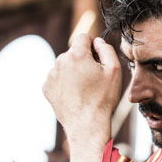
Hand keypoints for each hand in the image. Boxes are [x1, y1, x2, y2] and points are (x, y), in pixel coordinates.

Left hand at [43, 34, 120, 161]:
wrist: (86, 124)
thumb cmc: (103, 98)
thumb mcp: (114, 70)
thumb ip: (107, 49)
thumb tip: (97, 42)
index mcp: (76, 54)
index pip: (84, 37)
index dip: (93, 46)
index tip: (98, 60)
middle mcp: (60, 61)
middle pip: (73, 52)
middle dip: (83, 60)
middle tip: (93, 79)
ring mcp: (51, 75)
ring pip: (65, 66)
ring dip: (73, 72)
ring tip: (83, 90)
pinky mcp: (46, 88)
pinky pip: (57, 79)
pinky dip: (65, 84)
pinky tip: (74, 95)